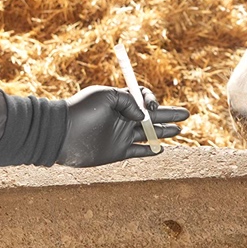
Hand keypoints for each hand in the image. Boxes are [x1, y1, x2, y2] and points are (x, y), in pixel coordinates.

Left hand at [56, 86, 188, 166]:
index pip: (143, 99)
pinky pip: (138, 151)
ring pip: (148, 134)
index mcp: (119, 102)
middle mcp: (122, 118)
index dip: (152, 101)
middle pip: (152, 117)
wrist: (61, 134)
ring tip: (179, 130)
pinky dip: (149, 150)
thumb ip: (128, 101)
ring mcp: (120, 136)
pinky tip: (160, 148)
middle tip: (186, 114)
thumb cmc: (80, 110)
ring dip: (164, 132)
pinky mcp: (117, 152)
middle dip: (169, 115)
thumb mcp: (105, 95)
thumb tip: (143, 117)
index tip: (150, 107)